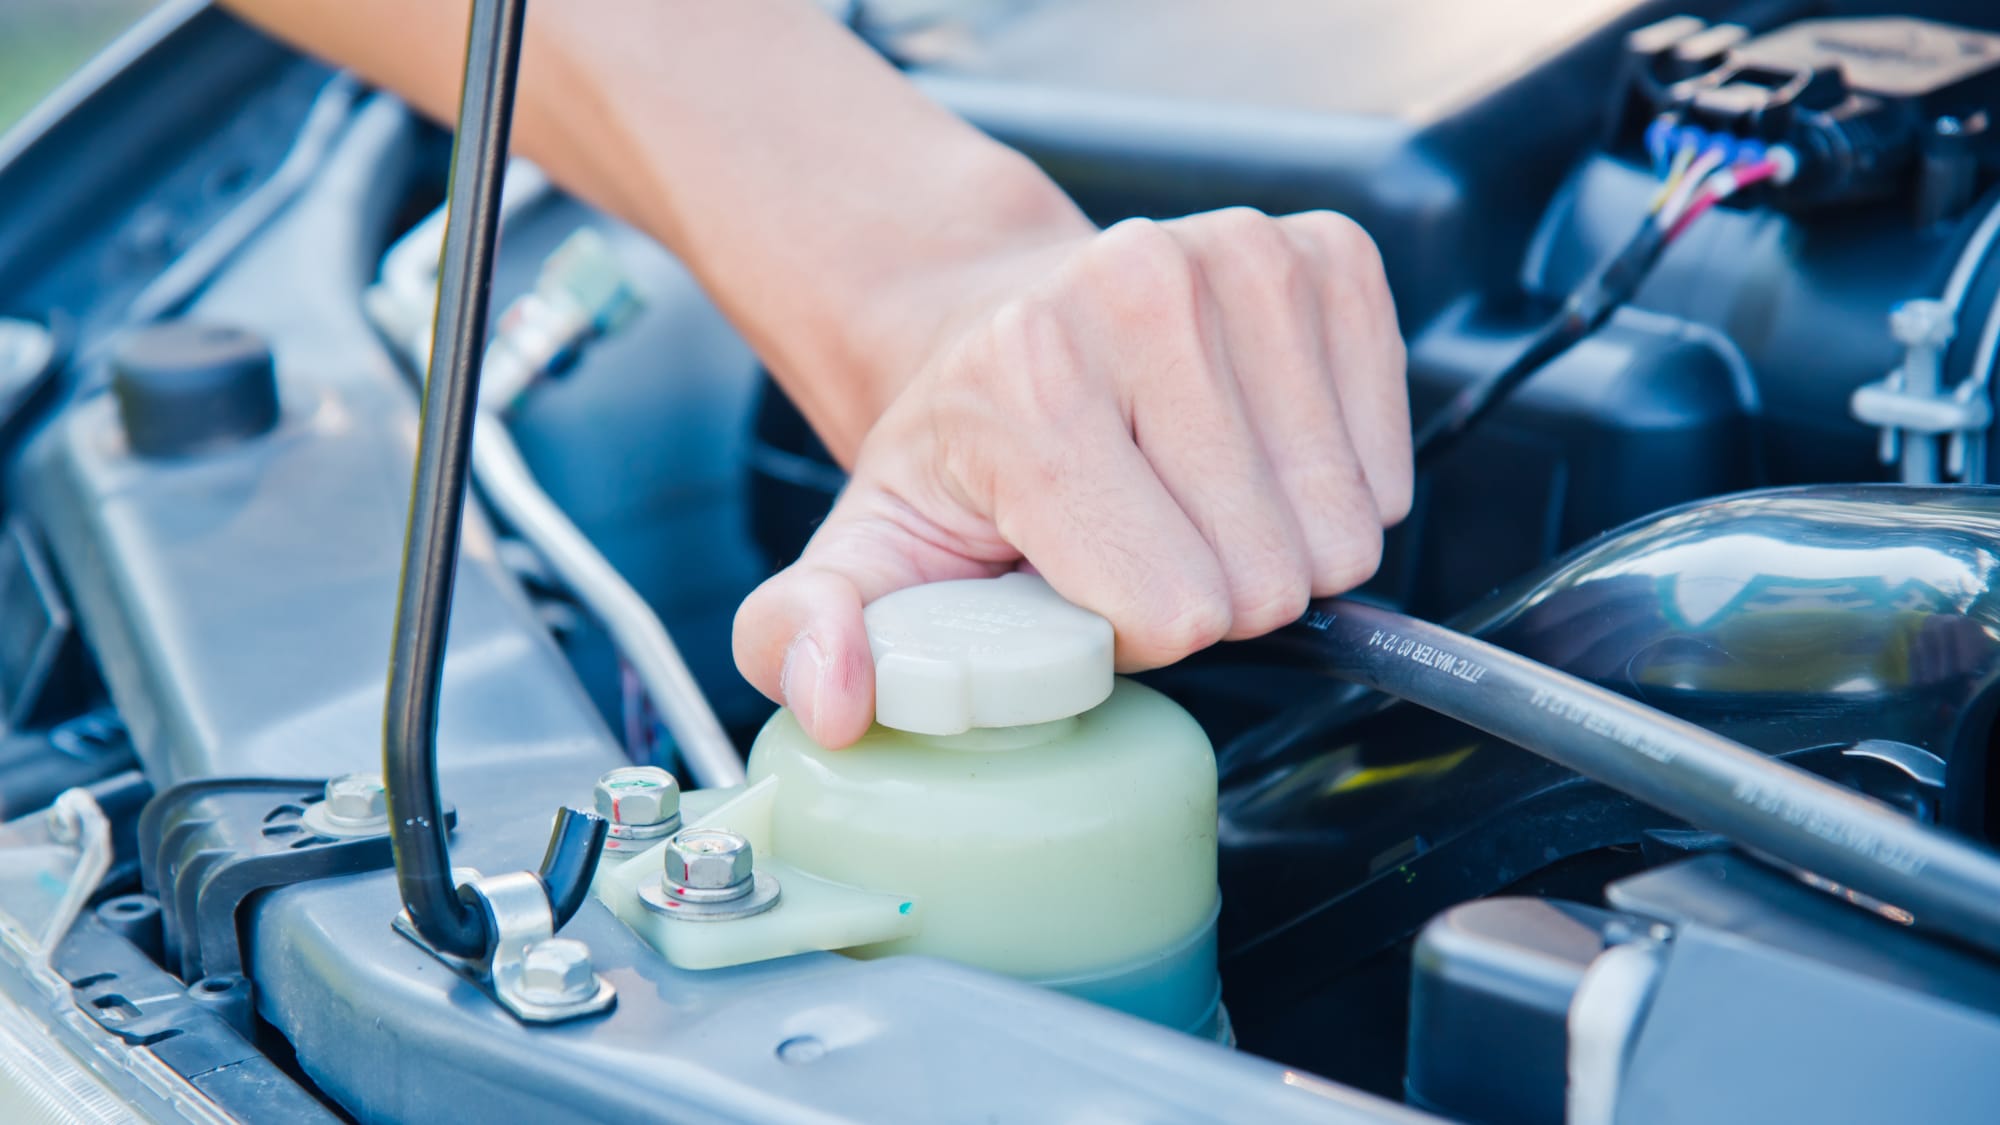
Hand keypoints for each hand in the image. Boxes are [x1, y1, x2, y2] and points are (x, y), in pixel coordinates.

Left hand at [734, 208, 1409, 747]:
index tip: (1082, 586)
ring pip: (1345, 526)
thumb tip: (841, 702)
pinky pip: (1392, 458)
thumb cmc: (957, 449)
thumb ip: (805, 635)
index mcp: (1029, 382)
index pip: (1172, 610)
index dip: (1132, 631)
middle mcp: (1141, 293)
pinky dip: (1336, 486)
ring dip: (1276, 545)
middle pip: (1267, 576)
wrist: (996, 313)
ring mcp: (1244, 261)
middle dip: (1209, 594)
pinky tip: (1250, 452)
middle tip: (1139, 539)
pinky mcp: (1324, 256)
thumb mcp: (864, 550)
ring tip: (1189, 498)